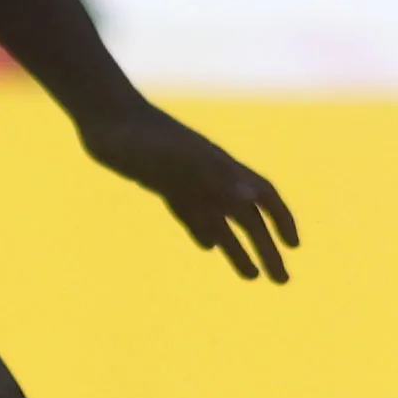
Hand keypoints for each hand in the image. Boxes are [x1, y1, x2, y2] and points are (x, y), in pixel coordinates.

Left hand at [82, 100, 298, 284]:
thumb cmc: (141, 137)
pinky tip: (208, 246)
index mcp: (219, 169)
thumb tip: (253, 197)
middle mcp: (208, 176)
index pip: (262, 197)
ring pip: (220, 219)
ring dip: (237, 248)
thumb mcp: (178, 161)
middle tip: (281, 282)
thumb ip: (216, 177)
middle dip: (266, 249)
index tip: (293, 247)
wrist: (104, 116)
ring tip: (251, 278)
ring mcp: (185, 180)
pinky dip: (202, 229)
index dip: (282, 221)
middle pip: (246, 218)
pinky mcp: (161, 183)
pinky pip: (190, 211)